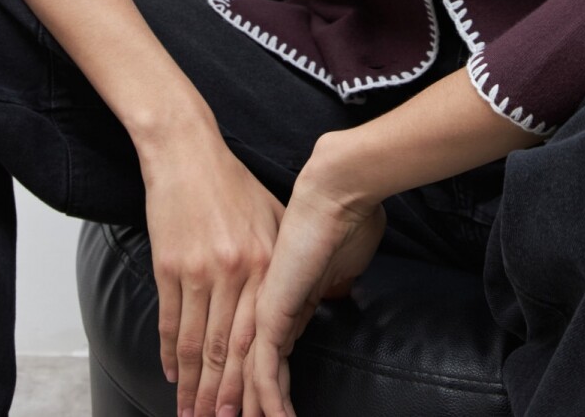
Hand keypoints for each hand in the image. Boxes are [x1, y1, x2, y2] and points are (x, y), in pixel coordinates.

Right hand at [138, 120, 286, 415]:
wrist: (188, 152)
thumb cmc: (232, 182)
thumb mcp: (274, 216)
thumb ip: (285, 258)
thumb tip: (306, 297)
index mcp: (264, 260)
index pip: (260, 333)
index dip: (255, 377)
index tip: (256, 406)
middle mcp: (234, 270)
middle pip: (227, 348)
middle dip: (222, 395)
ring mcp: (199, 270)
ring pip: (196, 343)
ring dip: (193, 386)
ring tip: (191, 415)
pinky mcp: (169, 265)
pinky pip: (170, 320)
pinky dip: (170, 354)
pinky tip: (173, 375)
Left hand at [240, 164, 386, 416]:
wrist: (336, 189)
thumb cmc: (348, 215)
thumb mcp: (339, 258)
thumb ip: (331, 280)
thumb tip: (337, 289)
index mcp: (278, 293)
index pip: (262, 350)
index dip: (259, 383)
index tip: (257, 409)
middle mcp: (264, 305)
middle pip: (244, 367)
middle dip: (236, 404)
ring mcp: (264, 310)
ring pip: (246, 375)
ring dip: (247, 410)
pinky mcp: (270, 315)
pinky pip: (264, 372)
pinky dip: (269, 403)